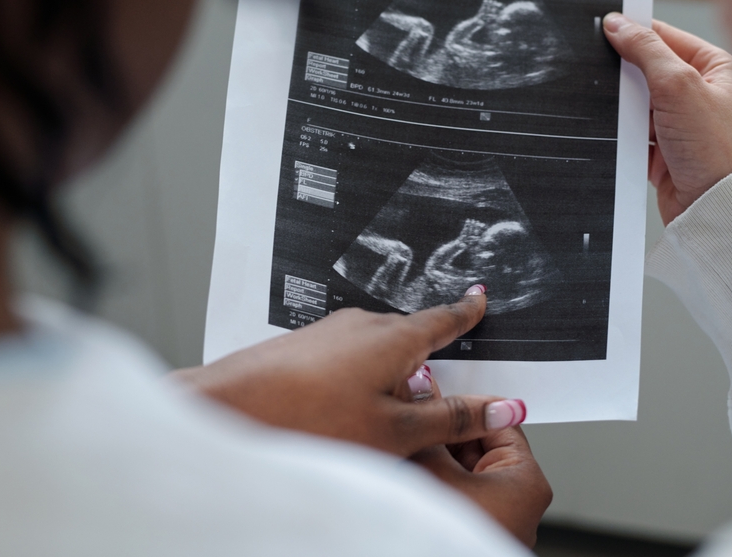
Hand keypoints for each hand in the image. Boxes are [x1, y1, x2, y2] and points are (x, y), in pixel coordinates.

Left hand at [171, 286, 525, 455]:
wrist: (228, 409)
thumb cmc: (309, 420)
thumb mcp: (396, 432)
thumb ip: (451, 418)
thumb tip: (503, 407)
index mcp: (394, 338)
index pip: (443, 320)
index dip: (465, 312)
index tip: (479, 299)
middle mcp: (362, 325)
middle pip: (410, 337)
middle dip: (427, 359)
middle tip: (440, 392)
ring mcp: (330, 333)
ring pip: (376, 351)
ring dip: (387, 376)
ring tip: (383, 419)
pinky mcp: (304, 347)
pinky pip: (346, 358)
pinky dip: (357, 379)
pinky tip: (342, 411)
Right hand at [410, 375, 551, 546]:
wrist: (425, 555)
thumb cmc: (448, 537)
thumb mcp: (433, 467)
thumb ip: (431, 424)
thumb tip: (421, 388)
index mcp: (526, 480)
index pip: (498, 420)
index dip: (464, 401)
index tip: (436, 387)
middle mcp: (516, 499)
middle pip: (478, 443)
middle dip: (443, 429)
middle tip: (413, 409)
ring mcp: (492, 517)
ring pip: (461, 468)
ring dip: (433, 454)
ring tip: (406, 440)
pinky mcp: (470, 528)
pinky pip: (453, 491)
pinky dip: (433, 478)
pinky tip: (408, 468)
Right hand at [603, 13, 731, 224]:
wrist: (714, 209)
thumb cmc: (715, 150)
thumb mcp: (679, 86)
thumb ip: (646, 50)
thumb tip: (617, 24)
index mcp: (717, 68)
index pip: (667, 37)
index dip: (635, 33)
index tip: (602, 28)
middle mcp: (703, 94)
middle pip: (648, 70)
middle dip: (625, 75)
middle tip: (602, 73)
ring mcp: (683, 124)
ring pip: (637, 103)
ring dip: (623, 108)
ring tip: (615, 112)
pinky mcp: (666, 151)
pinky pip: (633, 133)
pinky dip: (623, 133)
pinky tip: (618, 135)